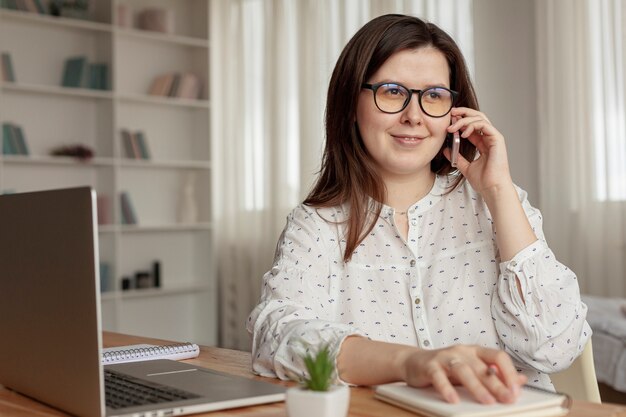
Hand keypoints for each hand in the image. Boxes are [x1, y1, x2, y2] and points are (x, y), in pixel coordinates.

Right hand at [398, 344, 526, 403]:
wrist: (414, 362)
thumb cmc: (447, 367)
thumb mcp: (473, 369)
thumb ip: (495, 374)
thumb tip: (522, 380)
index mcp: (475, 351)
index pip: (498, 356)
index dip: (509, 372)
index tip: (517, 390)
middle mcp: (462, 351)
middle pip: (482, 366)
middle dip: (497, 384)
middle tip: (508, 399)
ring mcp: (445, 357)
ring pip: (463, 370)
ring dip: (476, 386)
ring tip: (487, 401)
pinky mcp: (430, 365)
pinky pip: (439, 377)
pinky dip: (447, 389)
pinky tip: (453, 400)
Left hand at [444, 107, 513, 197]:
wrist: (492, 188)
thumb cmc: (484, 181)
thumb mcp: (465, 167)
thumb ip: (457, 157)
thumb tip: (446, 150)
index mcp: (483, 143)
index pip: (472, 126)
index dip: (460, 120)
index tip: (448, 120)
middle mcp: (489, 138)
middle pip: (477, 117)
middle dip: (463, 112)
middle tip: (451, 113)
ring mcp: (494, 138)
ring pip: (480, 118)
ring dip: (464, 120)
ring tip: (452, 127)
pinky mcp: (497, 139)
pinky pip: (484, 125)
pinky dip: (472, 126)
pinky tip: (463, 133)